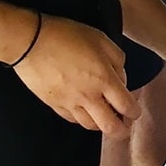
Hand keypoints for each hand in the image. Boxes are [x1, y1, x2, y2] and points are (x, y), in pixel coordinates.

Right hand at [12, 14, 136, 136]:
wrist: (30, 42)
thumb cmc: (67, 35)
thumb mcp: (101, 39)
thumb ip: (117, 60)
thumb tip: (121, 79)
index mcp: (103, 79)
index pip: (126, 106)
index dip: (134, 113)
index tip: (135, 112)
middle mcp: (88, 96)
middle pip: (110, 127)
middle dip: (121, 130)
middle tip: (124, 125)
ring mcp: (69, 103)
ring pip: (90, 126)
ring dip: (101, 125)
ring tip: (105, 118)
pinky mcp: (53, 105)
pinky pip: (72, 120)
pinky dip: (82, 119)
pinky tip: (85, 111)